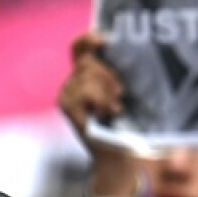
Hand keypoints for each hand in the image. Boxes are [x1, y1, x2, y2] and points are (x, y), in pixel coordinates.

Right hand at [57, 32, 137, 196]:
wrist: (121, 157)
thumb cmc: (131, 126)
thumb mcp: (130, 95)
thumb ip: (125, 73)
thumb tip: (130, 51)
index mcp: (89, 76)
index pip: (80, 47)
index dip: (90, 39)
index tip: (106, 40)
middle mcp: (74, 82)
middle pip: (88, 61)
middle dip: (108, 74)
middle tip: (121, 93)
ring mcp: (67, 94)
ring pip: (86, 74)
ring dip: (107, 90)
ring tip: (116, 108)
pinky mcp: (66, 106)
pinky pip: (83, 90)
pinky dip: (99, 100)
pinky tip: (108, 112)